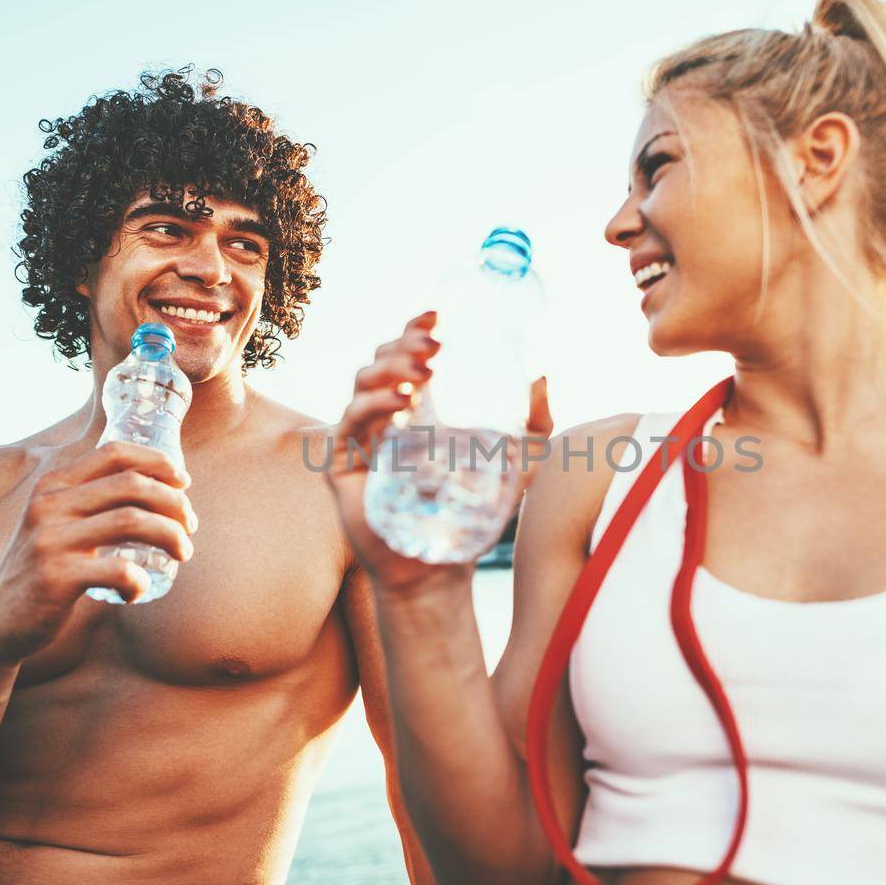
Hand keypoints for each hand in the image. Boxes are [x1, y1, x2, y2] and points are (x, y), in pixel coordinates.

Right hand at [0, 440, 197, 660]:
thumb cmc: (42, 571)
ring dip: (171, 536)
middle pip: (132, 484)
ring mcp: (51, 540)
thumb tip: (157, 485)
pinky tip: (135, 592)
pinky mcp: (56, 577)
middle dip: (174, 502)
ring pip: (133, 521)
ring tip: (183, 552)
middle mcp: (49, 505)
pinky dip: (139, 581)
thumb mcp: (56, 525)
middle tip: (190, 526)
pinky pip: (120, 569)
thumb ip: (89, 502)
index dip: (157, 461)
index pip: (114, 452)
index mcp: (53, 486)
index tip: (183, 482)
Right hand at [324, 311, 551, 594]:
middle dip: (404, 342)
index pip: (408, 356)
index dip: (415, 329)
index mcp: (415, 408)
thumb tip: (542, 374)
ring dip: (390, 365)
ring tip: (423, 369)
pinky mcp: (343, 467)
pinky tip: (403, 402)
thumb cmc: (472, 515)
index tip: (438, 315)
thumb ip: (534, 423)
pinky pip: (348, 423)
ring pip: (362, 383)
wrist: (441, 568)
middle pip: (381, 361)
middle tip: (435, 343)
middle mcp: (383, 417)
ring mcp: (360, 440)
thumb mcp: (517, 464)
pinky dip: (374, 405)